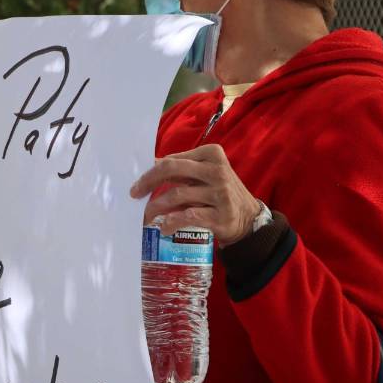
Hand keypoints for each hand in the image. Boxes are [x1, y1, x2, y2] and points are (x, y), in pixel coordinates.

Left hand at [129, 144, 260, 246]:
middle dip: (148, 181)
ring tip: (147, 215)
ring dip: (156, 206)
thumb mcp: (204, 175)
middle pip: (172, 169)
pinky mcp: (220, 215)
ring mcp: (220, 193)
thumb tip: (148, 168)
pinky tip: (164, 228)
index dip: (151, 171)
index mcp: (212, 154)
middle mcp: (217, 171)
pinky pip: (187, 216)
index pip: (173, 159)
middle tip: (134, 194)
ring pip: (177, 195)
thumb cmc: (218, 193)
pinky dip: (171, 222)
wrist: (248, 219)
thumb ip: (182, 169)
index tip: (138, 182)